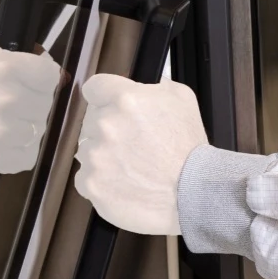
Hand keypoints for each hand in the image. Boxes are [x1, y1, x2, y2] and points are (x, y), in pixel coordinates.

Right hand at [0, 38, 61, 180]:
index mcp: (6, 68)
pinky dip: (15, 154)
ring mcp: (1, 132)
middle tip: (7, 109)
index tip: (30, 87)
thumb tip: (46, 67)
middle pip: (44, 106)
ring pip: (37, 133)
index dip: (40, 82)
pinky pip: (25, 158)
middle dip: (29, 107)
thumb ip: (15, 57)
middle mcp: (8, 99)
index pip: (50, 77)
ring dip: (22, 132)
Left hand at [73, 76, 206, 234]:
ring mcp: (96, 157)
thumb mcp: (183, 98)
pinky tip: (122, 183)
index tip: (110, 106)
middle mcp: (106, 125)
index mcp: (126, 99)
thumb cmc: (189, 146)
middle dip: (109, 130)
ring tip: (130, 167)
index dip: (104, 97)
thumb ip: (155, 86)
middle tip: (133, 144)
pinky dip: (100, 181)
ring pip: (88, 150)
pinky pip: (85, 178)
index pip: (94, 88)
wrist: (192, 192)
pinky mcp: (91, 184)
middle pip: (92, 121)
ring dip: (103, 156)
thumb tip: (142, 89)